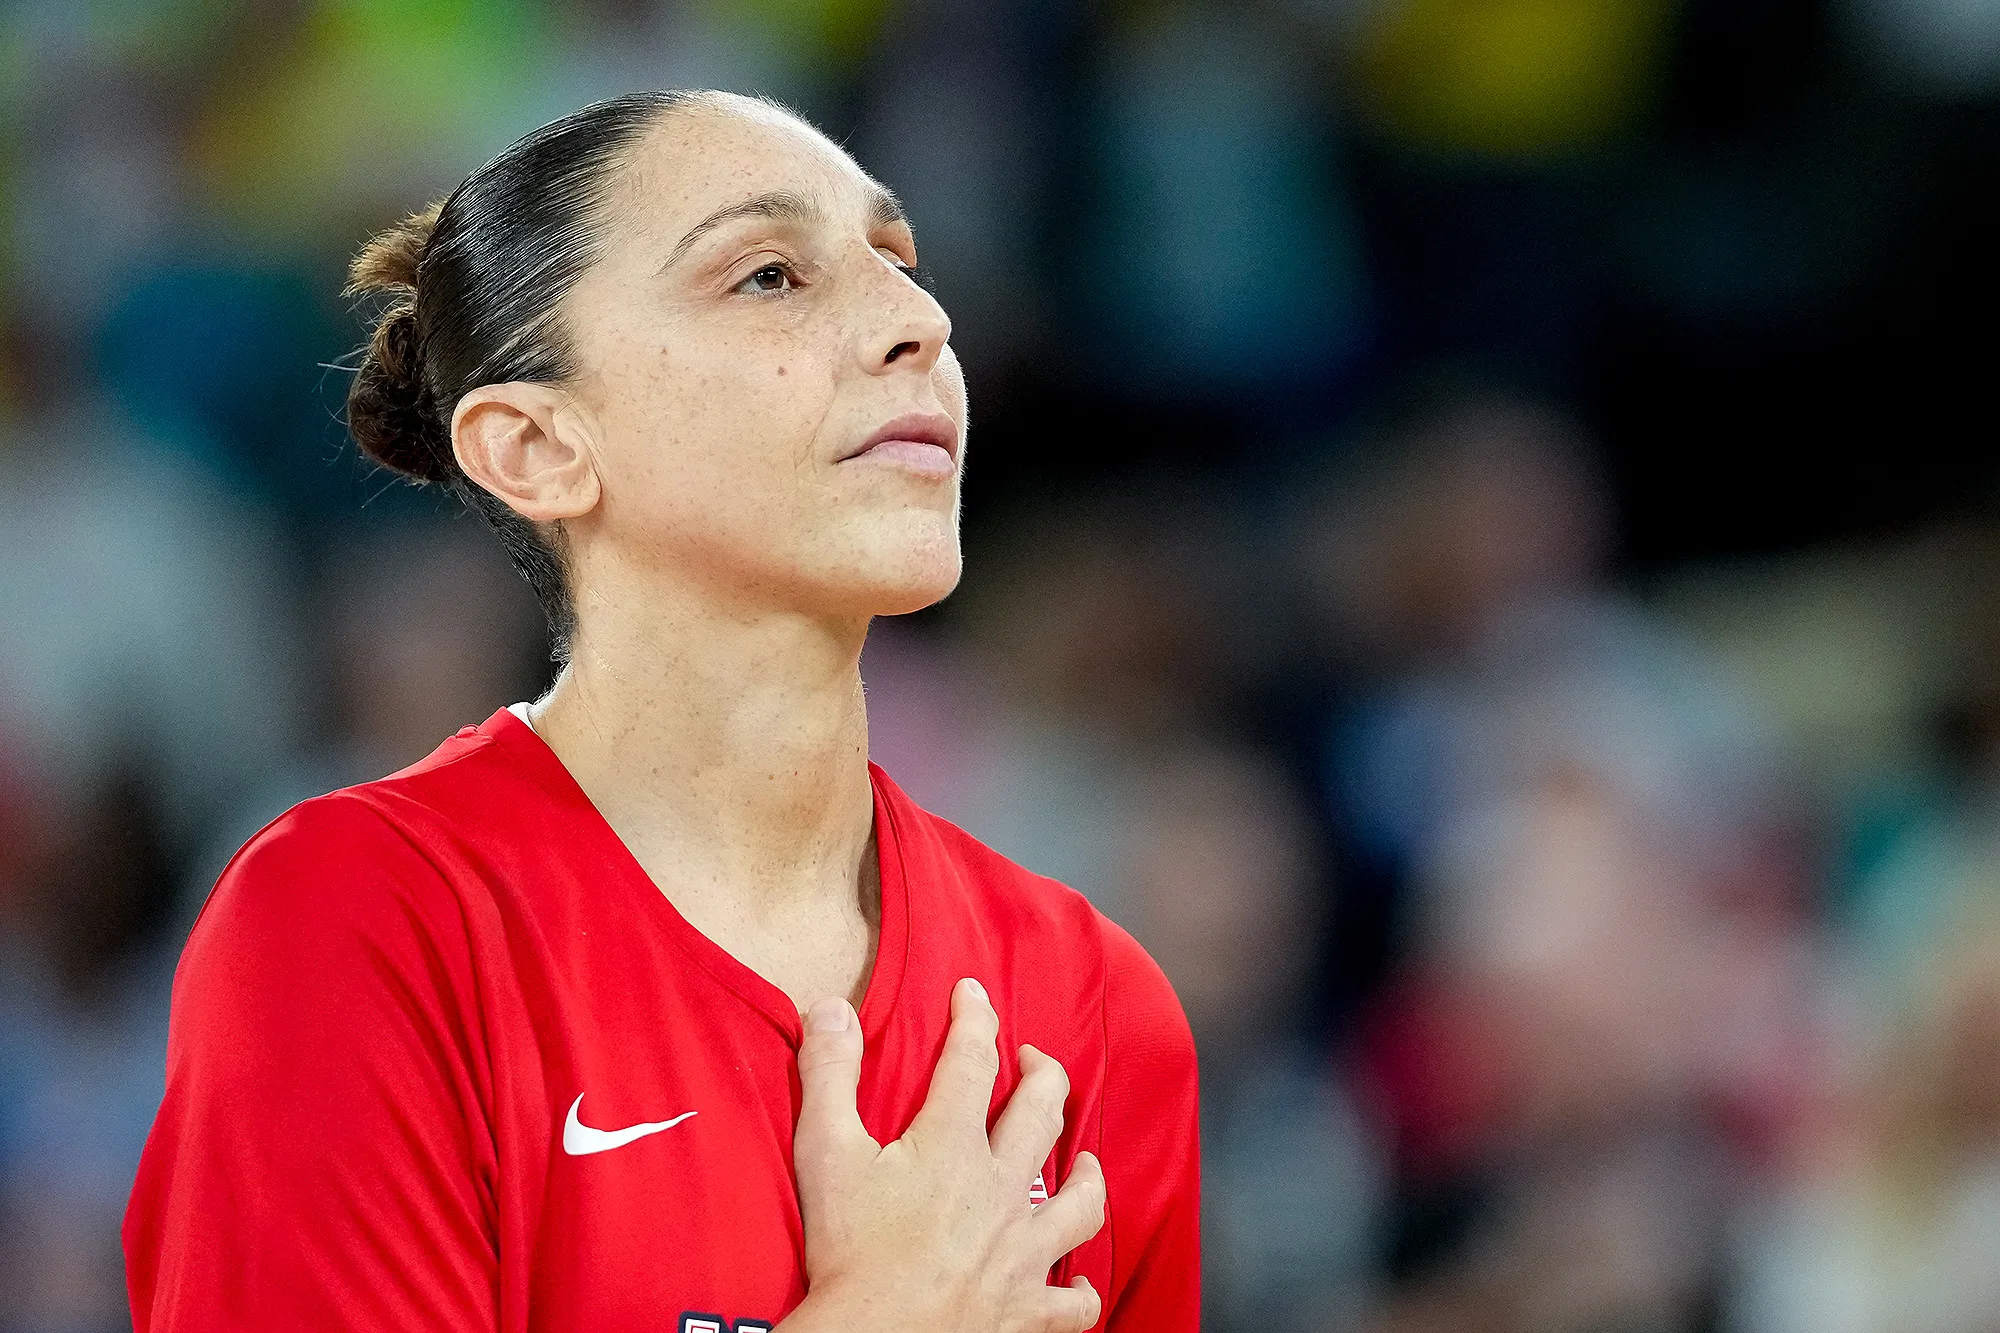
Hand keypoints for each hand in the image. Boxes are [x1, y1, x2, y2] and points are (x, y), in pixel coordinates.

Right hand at [779, 977, 1105, 1332]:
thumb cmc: (846, 1253)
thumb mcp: (824, 1152)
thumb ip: (829, 1074)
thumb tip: (831, 1008)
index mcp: (952, 1146)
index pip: (973, 1059)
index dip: (975, 1017)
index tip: (973, 993)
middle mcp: (1000, 1190)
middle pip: (1044, 1115)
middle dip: (1045, 1076)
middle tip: (1033, 1063)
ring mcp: (1021, 1251)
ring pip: (1081, 1202)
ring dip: (1087, 1175)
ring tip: (1085, 1161)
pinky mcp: (1025, 1309)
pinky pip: (1072, 1302)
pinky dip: (1080, 1292)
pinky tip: (1079, 1283)